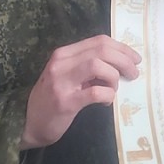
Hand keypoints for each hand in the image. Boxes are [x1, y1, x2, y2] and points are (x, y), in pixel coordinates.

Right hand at [22, 35, 140, 148]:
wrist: (28, 123)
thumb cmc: (52, 98)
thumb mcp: (67, 75)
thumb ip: (88, 66)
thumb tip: (121, 63)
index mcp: (64, 54)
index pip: (99, 41)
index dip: (122, 48)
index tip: (135, 59)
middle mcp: (61, 63)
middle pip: (102, 50)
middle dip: (124, 61)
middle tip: (133, 73)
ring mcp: (62, 82)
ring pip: (99, 66)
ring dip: (114, 78)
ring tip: (113, 89)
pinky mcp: (66, 102)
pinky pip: (96, 92)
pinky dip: (108, 95)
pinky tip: (106, 102)